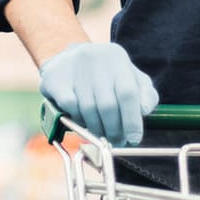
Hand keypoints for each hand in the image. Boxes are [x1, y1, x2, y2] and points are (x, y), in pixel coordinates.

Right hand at [39, 42, 158, 146]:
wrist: (67, 58)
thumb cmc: (106, 74)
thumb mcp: (130, 77)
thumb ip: (145, 93)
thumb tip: (145, 110)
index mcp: (117, 58)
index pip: (128, 92)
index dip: (131, 119)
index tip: (134, 139)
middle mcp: (95, 58)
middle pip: (107, 105)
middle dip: (114, 129)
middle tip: (117, 141)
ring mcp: (73, 67)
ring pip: (88, 109)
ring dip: (97, 128)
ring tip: (102, 133)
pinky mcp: (54, 78)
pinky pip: (70, 108)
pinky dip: (78, 119)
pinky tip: (83, 120)